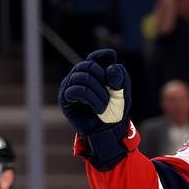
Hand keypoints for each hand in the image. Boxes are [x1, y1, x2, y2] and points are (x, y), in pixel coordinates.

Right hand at [59, 48, 133, 169]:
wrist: (108, 131)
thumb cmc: (114, 112)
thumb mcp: (122, 93)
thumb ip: (120, 77)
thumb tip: (112, 65)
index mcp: (92, 74)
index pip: (94, 57)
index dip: (102, 56)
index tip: (112, 58)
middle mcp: (78, 76)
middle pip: (89, 66)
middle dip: (103, 80)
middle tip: (110, 97)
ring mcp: (70, 85)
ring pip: (83, 77)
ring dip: (99, 92)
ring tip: (105, 106)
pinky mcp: (65, 98)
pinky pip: (77, 90)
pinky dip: (91, 99)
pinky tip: (98, 108)